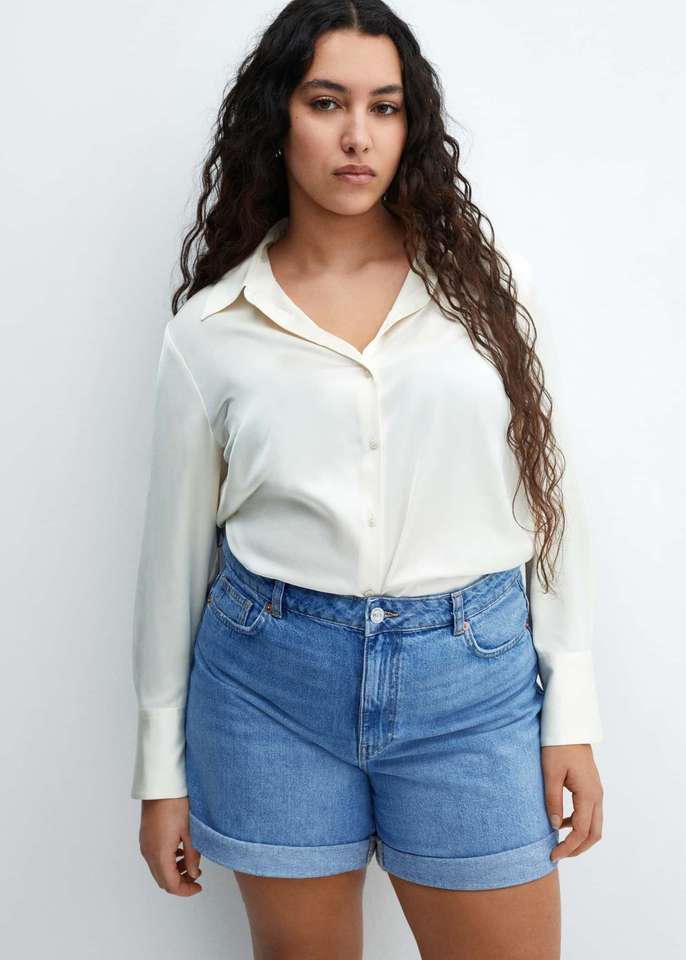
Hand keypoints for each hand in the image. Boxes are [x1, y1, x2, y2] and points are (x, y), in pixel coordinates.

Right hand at [138, 797, 202, 894]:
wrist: (160, 785)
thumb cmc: (175, 804)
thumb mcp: (189, 831)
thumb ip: (192, 856)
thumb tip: (194, 874)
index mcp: (159, 854)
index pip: (171, 884)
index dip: (186, 890)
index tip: (198, 887)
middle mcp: (149, 852)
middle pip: (163, 880)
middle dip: (180, 883)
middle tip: (196, 877)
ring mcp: (145, 845)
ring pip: (158, 870)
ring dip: (173, 872)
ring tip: (190, 863)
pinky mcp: (145, 838)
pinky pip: (154, 858)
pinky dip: (167, 862)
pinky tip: (180, 852)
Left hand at [542, 744, 603, 861]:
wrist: (569, 726)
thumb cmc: (557, 747)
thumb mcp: (550, 774)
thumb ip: (552, 801)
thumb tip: (555, 827)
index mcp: (588, 794)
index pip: (581, 832)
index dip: (568, 847)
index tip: (553, 855)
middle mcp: (597, 795)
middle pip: (594, 833)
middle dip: (578, 848)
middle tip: (558, 855)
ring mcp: (597, 791)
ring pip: (594, 824)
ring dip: (580, 838)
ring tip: (560, 843)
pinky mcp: (592, 786)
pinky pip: (590, 813)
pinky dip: (579, 824)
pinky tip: (562, 822)